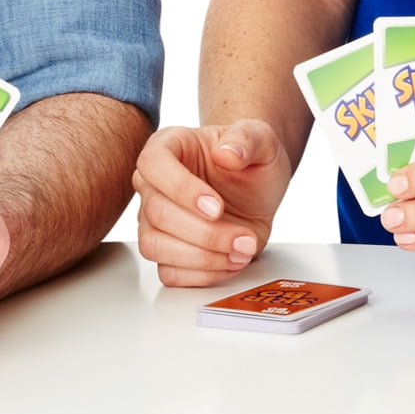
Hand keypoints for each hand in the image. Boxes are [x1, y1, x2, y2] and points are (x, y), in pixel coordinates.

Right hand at [131, 120, 287, 286]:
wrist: (258, 190)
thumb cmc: (252, 161)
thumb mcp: (262, 140)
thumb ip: (247, 138)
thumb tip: (226, 152)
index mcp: (168, 147)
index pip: (153, 165)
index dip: (181, 190)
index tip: (217, 207)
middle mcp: (154, 184)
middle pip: (156, 214)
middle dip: (205, 233)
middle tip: (243, 237)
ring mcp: (155, 220)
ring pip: (154, 246)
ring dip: (202, 258)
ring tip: (241, 251)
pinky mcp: (167, 250)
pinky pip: (168, 272)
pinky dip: (203, 275)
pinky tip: (230, 261)